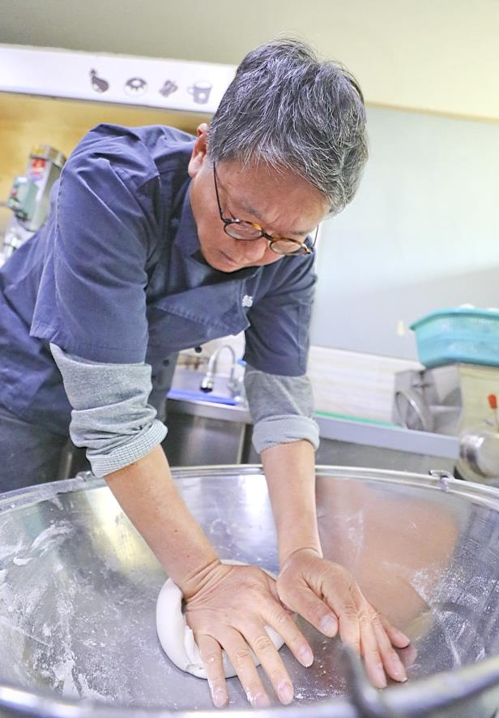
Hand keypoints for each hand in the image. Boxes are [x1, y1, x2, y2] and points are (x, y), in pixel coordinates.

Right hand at [184, 561, 313, 708]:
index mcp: (259, 599)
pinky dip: (215, 679)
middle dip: (275, 671)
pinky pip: (210, 657)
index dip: (296, 641)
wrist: (202, 576)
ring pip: (238, 655)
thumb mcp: (261, 577)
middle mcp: (243, 614)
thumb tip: (301, 610)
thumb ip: (280, 593)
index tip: (307, 661)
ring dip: (250, 680)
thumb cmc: (236, 579)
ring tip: (260, 701)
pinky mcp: (204, 632)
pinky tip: (222, 698)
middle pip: (262, 644)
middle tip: (286, 694)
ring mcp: (223, 624)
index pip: (282, 622)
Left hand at [276, 548, 410, 687]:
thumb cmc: (293, 576)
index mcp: (334, 581)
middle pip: (366, 621)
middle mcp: (350, 587)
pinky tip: (401, 644)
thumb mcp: (291, 589)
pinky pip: (376, 616)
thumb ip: (311, 608)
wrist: (301, 560)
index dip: (353, 636)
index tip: (354, 658)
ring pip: (375, 622)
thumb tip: (332, 627)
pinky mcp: (358, 600)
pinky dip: (389, 631)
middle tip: (380, 679)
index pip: (348, 612)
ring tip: (397, 672)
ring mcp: (357, 593)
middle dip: (375, 652)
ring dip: (386, 648)